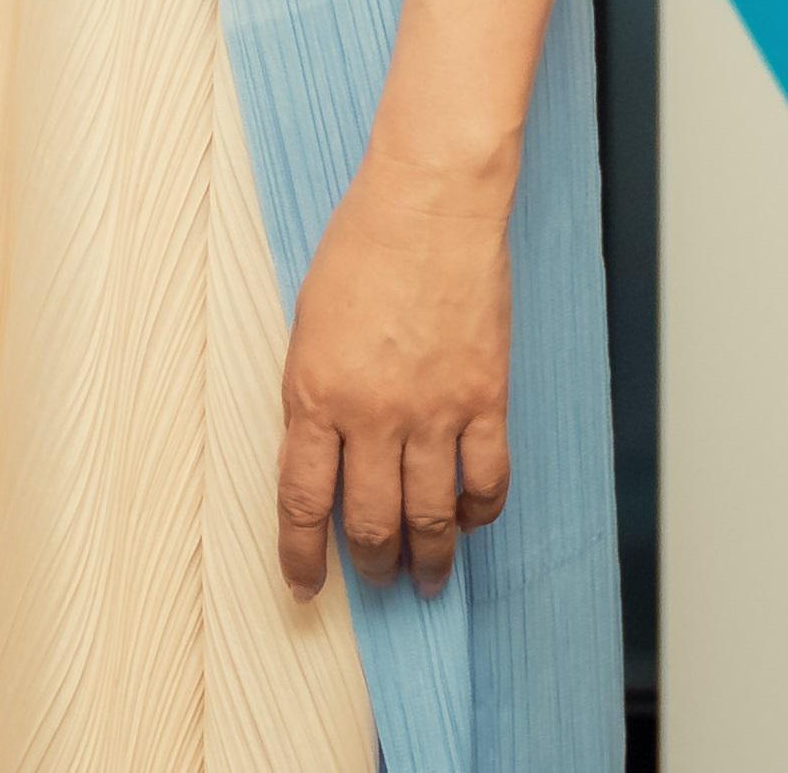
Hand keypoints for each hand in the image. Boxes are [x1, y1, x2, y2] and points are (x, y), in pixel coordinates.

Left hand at [279, 151, 513, 601]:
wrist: (429, 202)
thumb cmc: (361, 246)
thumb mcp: (309, 323)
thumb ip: (314, 394)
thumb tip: (323, 456)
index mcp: (314, 390)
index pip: (301, 499)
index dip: (301, 555)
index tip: (304, 586)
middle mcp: (372, 412)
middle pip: (371, 522)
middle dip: (370, 564)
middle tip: (375, 579)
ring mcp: (434, 411)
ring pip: (431, 518)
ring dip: (429, 557)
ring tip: (427, 576)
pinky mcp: (485, 400)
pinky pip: (486, 483)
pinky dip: (477, 513)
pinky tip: (468, 518)